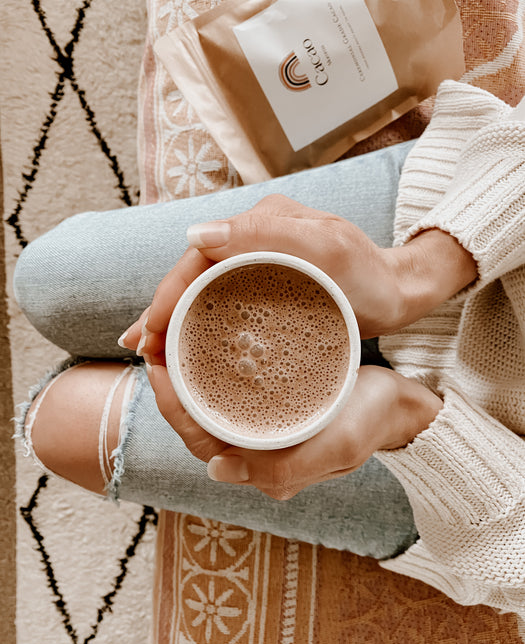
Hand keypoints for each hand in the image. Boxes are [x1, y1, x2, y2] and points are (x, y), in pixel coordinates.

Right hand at [120, 194, 476, 354]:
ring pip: (204, 290)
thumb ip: (267, 233)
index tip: (148, 332)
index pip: (197, 258)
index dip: (167, 294)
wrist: (400, 291)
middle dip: (162, 309)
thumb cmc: (370, 272)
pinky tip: (185, 344)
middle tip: (141, 349)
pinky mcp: (269, 286)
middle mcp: (254, 239)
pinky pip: (224, 302)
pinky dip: (200, 323)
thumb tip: (196, 235)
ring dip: (175, 319)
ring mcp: (261, 263)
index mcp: (260, 224)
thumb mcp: (327, 248)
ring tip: (151, 352)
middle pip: (194, 275)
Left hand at [146, 363, 442, 499]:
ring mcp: (261, 430)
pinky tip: (204, 340)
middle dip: (170, 382)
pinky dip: (210, 368)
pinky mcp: (270, 409)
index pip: (197, 437)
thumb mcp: (338, 445)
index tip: (156, 360)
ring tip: (171, 334)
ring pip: (207, 404)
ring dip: (185, 373)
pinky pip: (227, 390)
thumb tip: (217, 470)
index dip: (170, 402)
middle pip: (195, 419)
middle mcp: (254, 452)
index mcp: (262, 467)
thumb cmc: (371, 423)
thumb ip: (284, 466)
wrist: (402, 407)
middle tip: (155, 338)